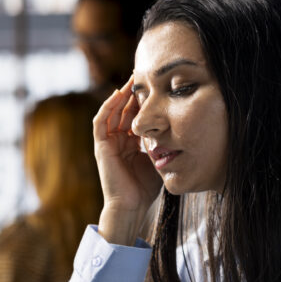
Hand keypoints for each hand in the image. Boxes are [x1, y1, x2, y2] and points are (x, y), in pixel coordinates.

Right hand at [93, 77, 162, 245]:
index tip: (155, 86)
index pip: (136, 116)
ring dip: (120, 95)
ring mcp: (107, 143)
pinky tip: (117, 94)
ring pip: (111, 112)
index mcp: (130, 143)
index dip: (144, 101)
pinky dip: (107, 107)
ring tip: (130, 80)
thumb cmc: (146, 188)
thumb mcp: (158, 159)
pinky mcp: (100, 147)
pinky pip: (100, 122)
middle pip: (123, 110)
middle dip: (132, 93)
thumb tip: (180, 128)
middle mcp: (118, 141)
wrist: (132, 206)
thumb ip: (163, 143)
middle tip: (143, 75)